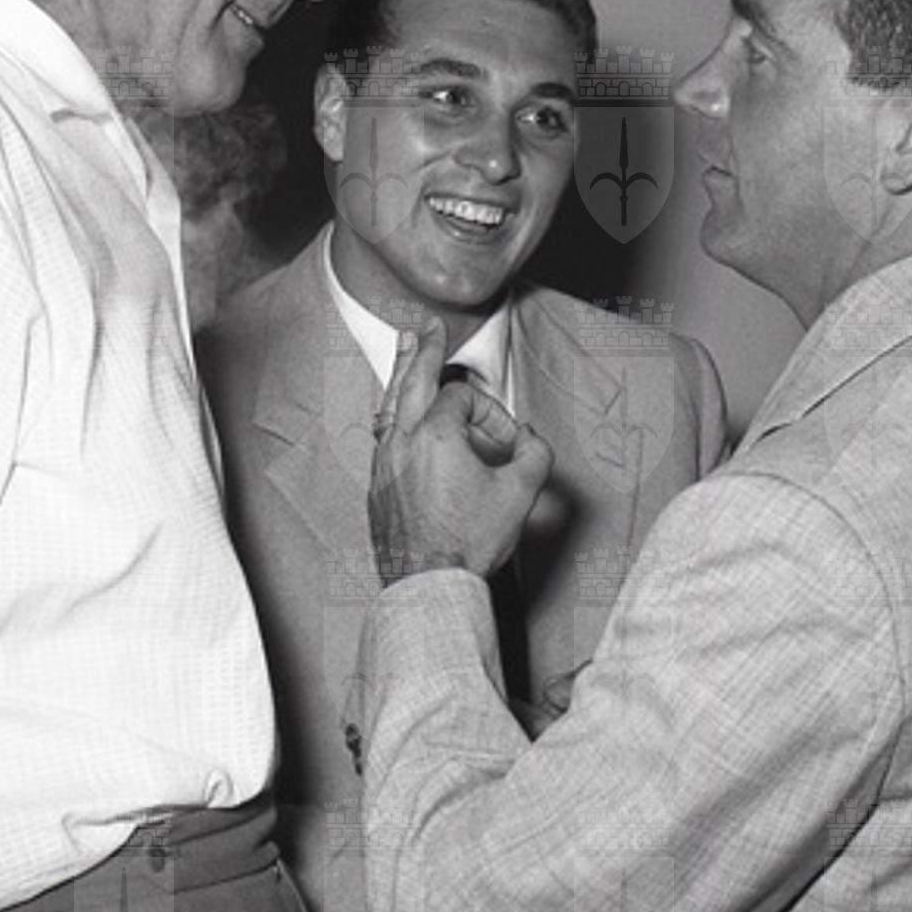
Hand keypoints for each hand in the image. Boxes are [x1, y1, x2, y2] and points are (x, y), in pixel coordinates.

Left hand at [368, 318, 551, 584]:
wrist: (429, 583)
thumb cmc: (468, 541)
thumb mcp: (520, 494)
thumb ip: (534, 455)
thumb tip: (530, 441)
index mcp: (435, 435)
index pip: (462, 398)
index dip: (491, 412)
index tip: (507, 442)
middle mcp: (403, 442)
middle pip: (410, 380)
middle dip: (422, 350)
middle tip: (427, 328)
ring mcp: (384, 464)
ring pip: (389, 406)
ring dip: (401, 376)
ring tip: (402, 352)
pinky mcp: (377, 488)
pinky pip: (382, 437)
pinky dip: (392, 415)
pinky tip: (394, 414)